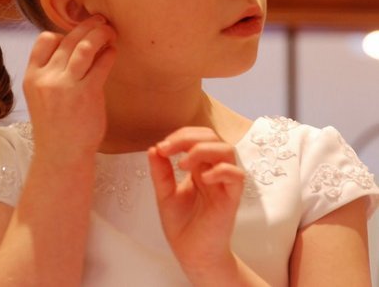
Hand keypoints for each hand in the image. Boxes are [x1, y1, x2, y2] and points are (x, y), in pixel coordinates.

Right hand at [23, 15, 115, 161]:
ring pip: (84, 46)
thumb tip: (73, 48)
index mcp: (32, 77)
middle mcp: (47, 78)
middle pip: (68, 39)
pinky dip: (108, 53)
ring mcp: (66, 85)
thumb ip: (51, 73)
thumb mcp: (41, 97)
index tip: (76, 33)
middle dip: (87, 25)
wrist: (62, 156)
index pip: (44, 40)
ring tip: (109, 30)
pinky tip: (113, 51)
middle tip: (100, 20)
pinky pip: (100, 64)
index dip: (62, 32)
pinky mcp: (87, 93)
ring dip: (99, 33)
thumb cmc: (55, 126)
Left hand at [148, 127, 244, 278]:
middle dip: (188, 137)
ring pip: (226, 150)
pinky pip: (237, 175)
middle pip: (211, 137)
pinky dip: (221, 170)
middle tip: (168, 149)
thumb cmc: (182, 225)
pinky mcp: (232, 198)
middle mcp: (213, 170)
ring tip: (184, 164)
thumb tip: (153, 148)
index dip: (180, 135)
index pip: (196, 137)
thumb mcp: (164, 194)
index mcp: (199, 166)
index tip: (162, 147)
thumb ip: (160, 172)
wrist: (191, 254)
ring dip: (203, 149)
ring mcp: (224, 183)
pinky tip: (204, 178)